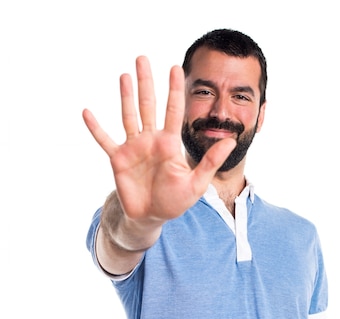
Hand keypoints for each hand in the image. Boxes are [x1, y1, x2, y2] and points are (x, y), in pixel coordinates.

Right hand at [82, 56, 235, 224]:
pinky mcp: (118, 159)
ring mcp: (134, 147)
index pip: (173, 110)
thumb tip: (230, 140)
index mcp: (169, 143)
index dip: (174, 89)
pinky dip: (95, 128)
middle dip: (146, 82)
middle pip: (148, 105)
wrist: (151, 217)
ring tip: (125, 74)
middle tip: (143, 58)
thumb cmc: (174, 201)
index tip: (175, 67)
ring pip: (129, 115)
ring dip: (126, 96)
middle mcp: (151, 140)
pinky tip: (87, 112)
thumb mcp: (196, 184)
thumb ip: (210, 162)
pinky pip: (105, 140)